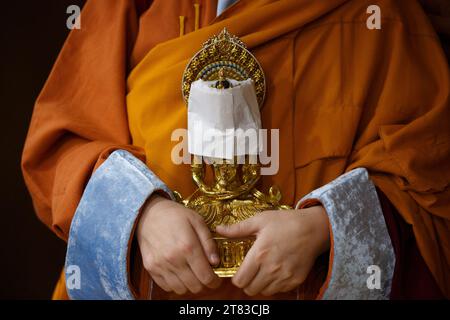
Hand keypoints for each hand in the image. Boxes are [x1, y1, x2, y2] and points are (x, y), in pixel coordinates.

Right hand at [137, 194, 221, 294]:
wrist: (148, 213)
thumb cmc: (175, 215)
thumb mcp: (197, 221)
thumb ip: (208, 242)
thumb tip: (216, 262)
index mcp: (188, 247)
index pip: (206, 277)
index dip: (215, 281)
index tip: (216, 278)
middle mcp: (174, 259)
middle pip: (195, 286)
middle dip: (203, 283)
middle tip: (205, 274)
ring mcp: (160, 265)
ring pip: (181, 289)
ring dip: (189, 284)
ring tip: (191, 273)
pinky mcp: (150, 268)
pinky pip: (166, 286)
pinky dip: (175, 284)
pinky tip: (178, 272)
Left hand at [215, 206, 329, 295]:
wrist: (314, 228)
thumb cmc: (286, 222)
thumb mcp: (260, 220)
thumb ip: (238, 229)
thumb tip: (219, 229)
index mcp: (259, 254)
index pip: (240, 280)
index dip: (236, 278)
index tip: (239, 271)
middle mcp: (271, 269)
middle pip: (250, 289)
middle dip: (247, 282)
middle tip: (250, 271)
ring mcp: (284, 276)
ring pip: (264, 292)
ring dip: (260, 284)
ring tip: (262, 271)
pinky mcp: (295, 280)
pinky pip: (279, 290)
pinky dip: (274, 285)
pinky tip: (275, 271)